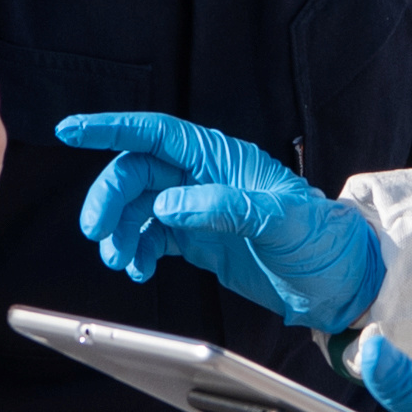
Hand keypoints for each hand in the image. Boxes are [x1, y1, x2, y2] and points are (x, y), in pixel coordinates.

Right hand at [59, 113, 384, 329]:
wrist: (340, 282)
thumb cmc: (321, 241)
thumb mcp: (279, 221)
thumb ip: (224, 209)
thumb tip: (169, 206)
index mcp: (222, 159)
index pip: (157, 133)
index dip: (112, 128)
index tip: (71, 129)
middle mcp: (204, 178)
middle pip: (137, 174)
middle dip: (109, 199)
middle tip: (97, 235)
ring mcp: (198, 209)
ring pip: (138, 208)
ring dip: (119, 231)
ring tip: (119, 260)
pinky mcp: (198, 240)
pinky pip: (151, 237)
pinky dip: (136, 252)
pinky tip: (138, 270)